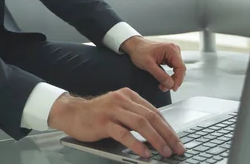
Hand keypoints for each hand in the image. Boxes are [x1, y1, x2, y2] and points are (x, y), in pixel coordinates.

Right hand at [48, 89, 185, 158]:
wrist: (72, 113)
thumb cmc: (96, 114)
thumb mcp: (118, 110)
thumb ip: (134, 116)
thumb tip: (156, 133)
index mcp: (128, 95)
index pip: (154, 111)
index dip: (168, 127)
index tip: (177, 140)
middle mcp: (122, 100)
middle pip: (151, 117)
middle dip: (167, 134)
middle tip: (177, 148)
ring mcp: (112, 110)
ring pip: (141, 124)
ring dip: (156, 140)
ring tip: (165, 152)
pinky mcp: (104, 122)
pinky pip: (124, 134)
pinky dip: (137, 144)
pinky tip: (145, 153)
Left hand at [121, 36, 185, 91]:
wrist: (134, 45)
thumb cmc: (139, 51)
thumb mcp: (148, 65)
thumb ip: (160, 75)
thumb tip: (171, 84)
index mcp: (171, 49)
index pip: (181, 67)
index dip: (178, 80)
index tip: (173, 88)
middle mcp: (174, 50)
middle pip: (180, 69)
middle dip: (173, 81)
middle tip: (164, 88)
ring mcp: (172, 53)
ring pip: (177, 70)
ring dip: (171, 79)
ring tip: (162, 86)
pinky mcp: (169, 56)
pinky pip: (173, 68)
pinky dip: (169, 76)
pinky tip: (163, 80)